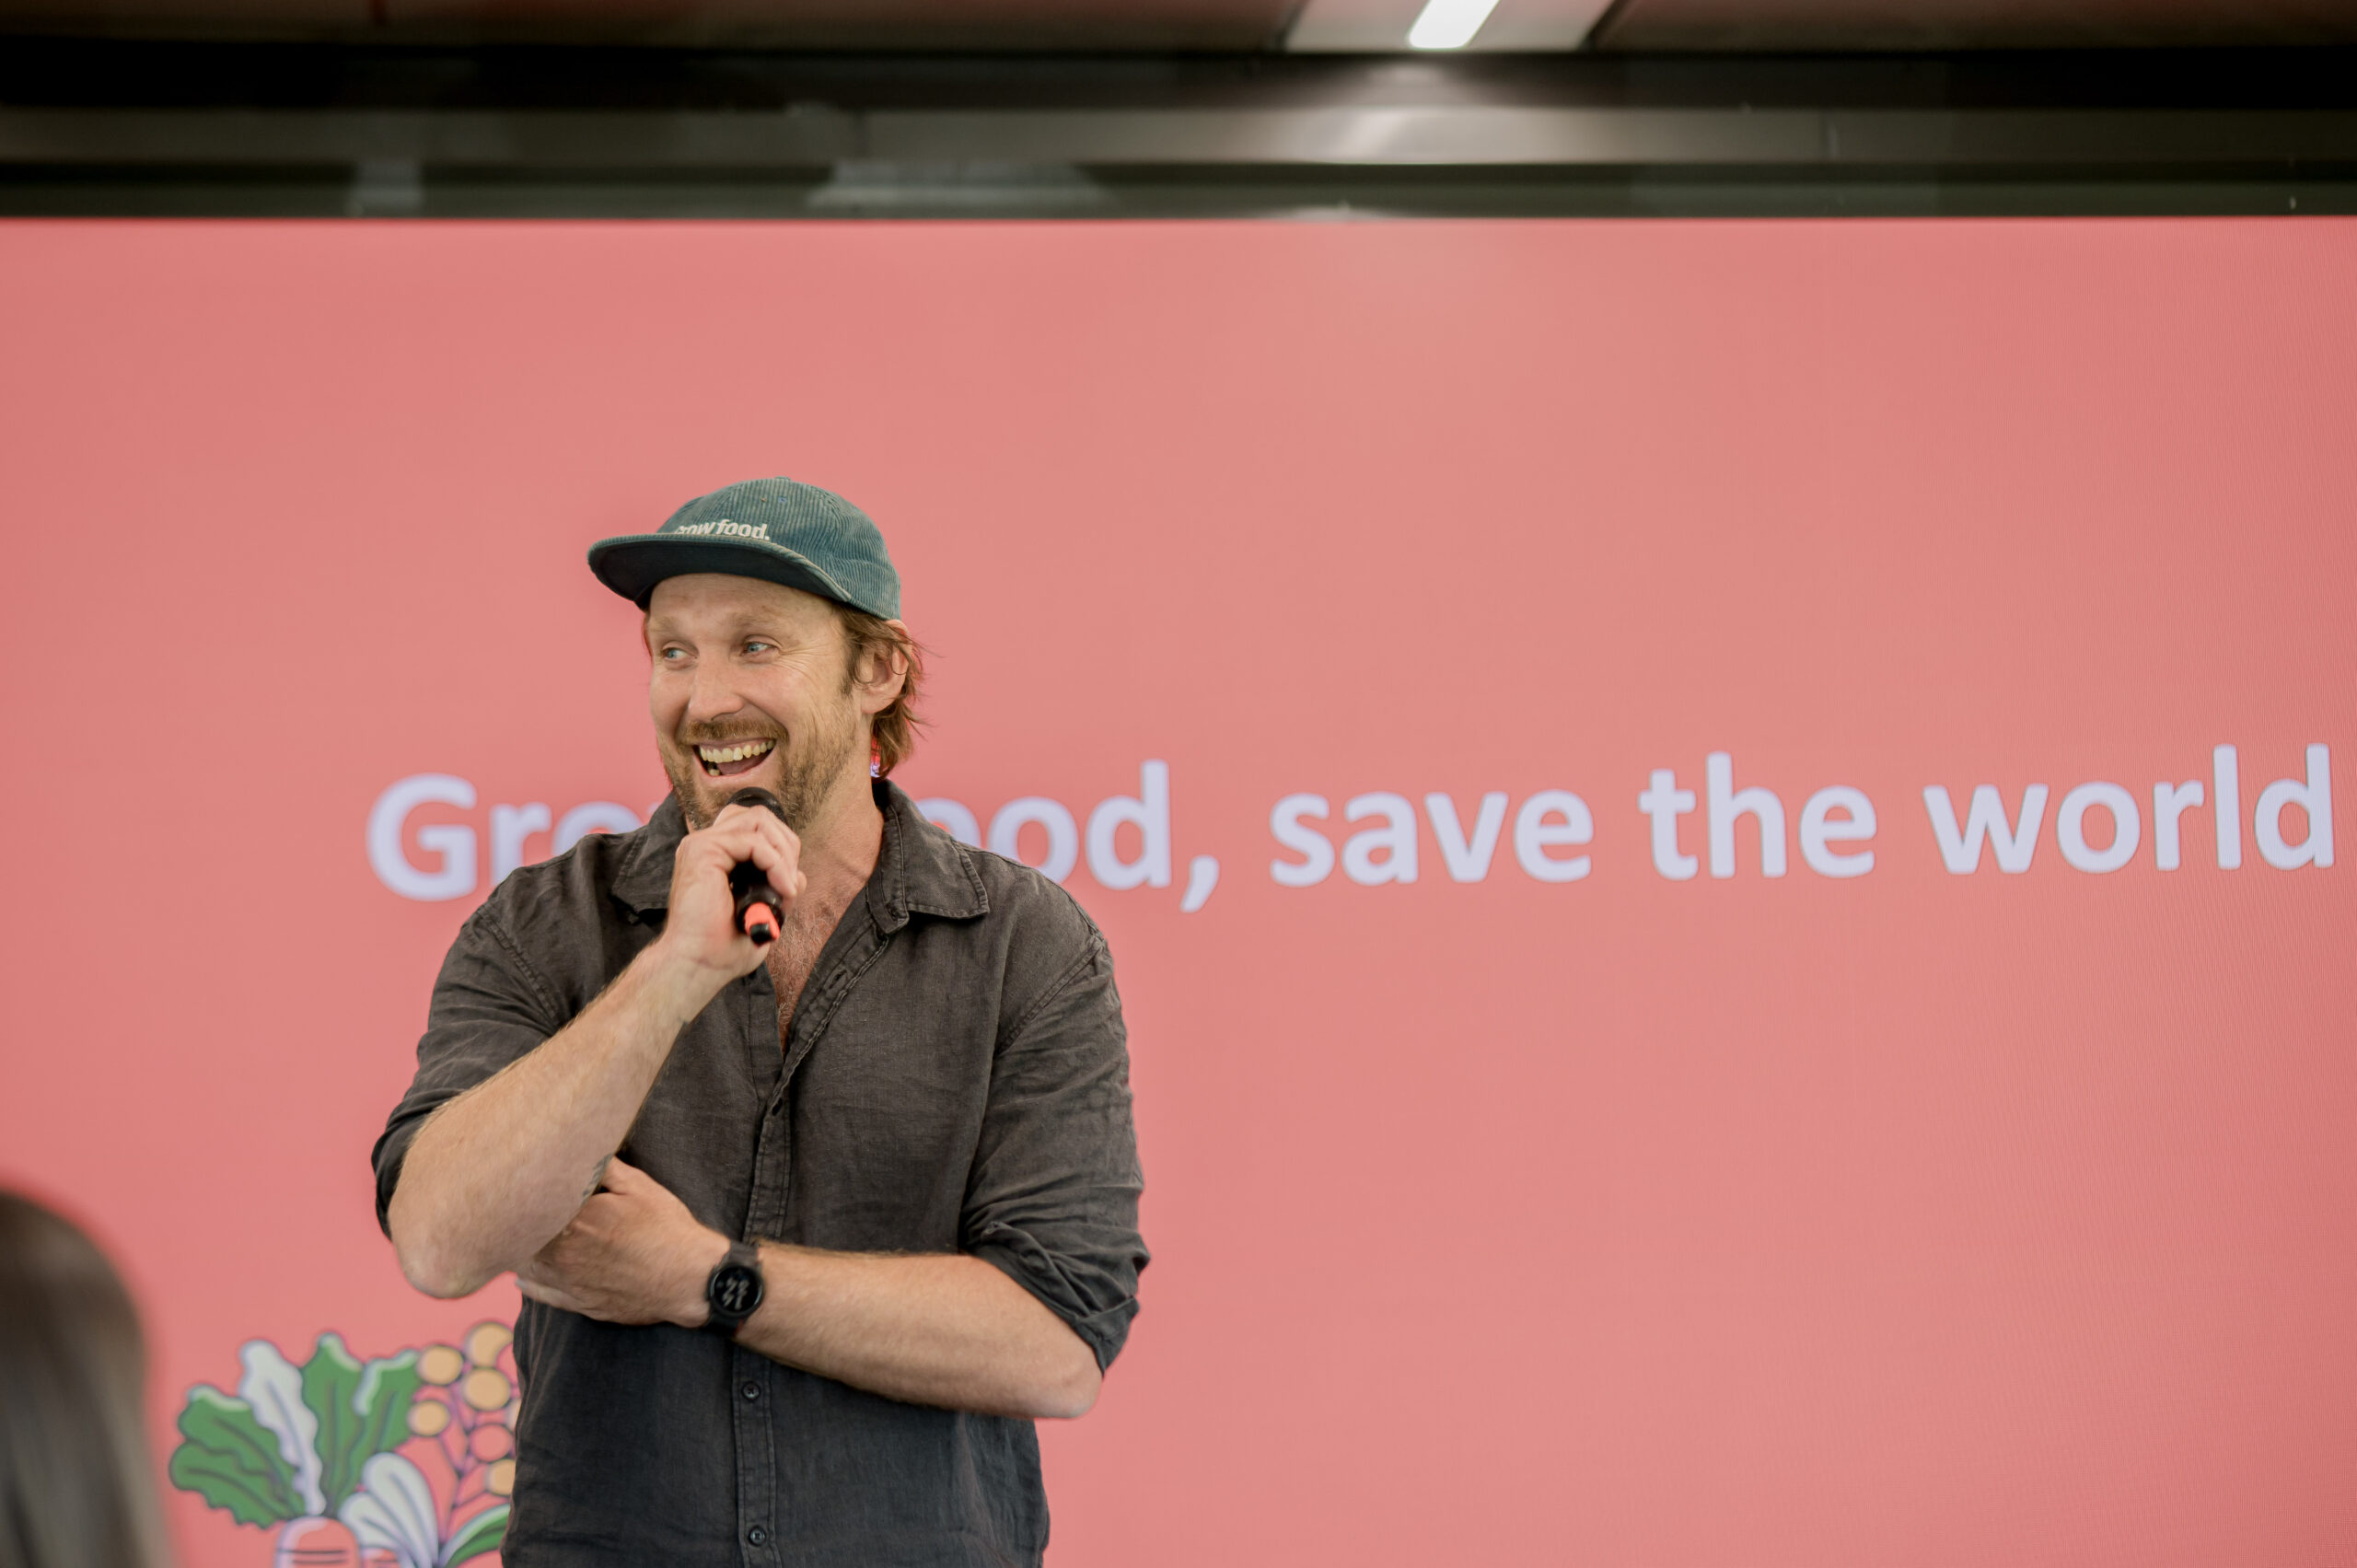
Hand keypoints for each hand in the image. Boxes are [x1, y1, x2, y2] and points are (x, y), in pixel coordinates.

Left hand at [515, 1158, 728, 1327]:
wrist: (689, 1279)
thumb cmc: (666, 1229)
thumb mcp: (639, 1186)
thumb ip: (602, 1168)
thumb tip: (578, 1148)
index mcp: (572, 1220)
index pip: (528, 1206)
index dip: (519, 1195)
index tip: (516, 1184)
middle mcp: (561, 1254)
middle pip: (520, 1238)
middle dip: (516, 1222)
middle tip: (510, 1210)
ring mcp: (568, 1283)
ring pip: (525, 1268)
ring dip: (519, 1252)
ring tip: (518, 1238)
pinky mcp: (579, 1304)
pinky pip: (541, 1295)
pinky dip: (528, 1284)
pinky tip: (522, 1277)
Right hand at [654, 800, 807, 984]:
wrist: (698, 965)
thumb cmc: (722, 948)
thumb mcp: (761, 912)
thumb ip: (777, 889)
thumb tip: (797, 876)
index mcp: (717, 857)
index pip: (758, 829)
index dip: (782, 850)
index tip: (789, 885)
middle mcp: (707, 846)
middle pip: (760, 817)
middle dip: (786, 845)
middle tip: (790, 882)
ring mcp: (702, 845)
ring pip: (759, 821)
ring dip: (783, 852)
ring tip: (786, 885)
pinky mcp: (702, 851)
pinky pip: (753, 841)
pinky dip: (776, 863)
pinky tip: (781, 888)